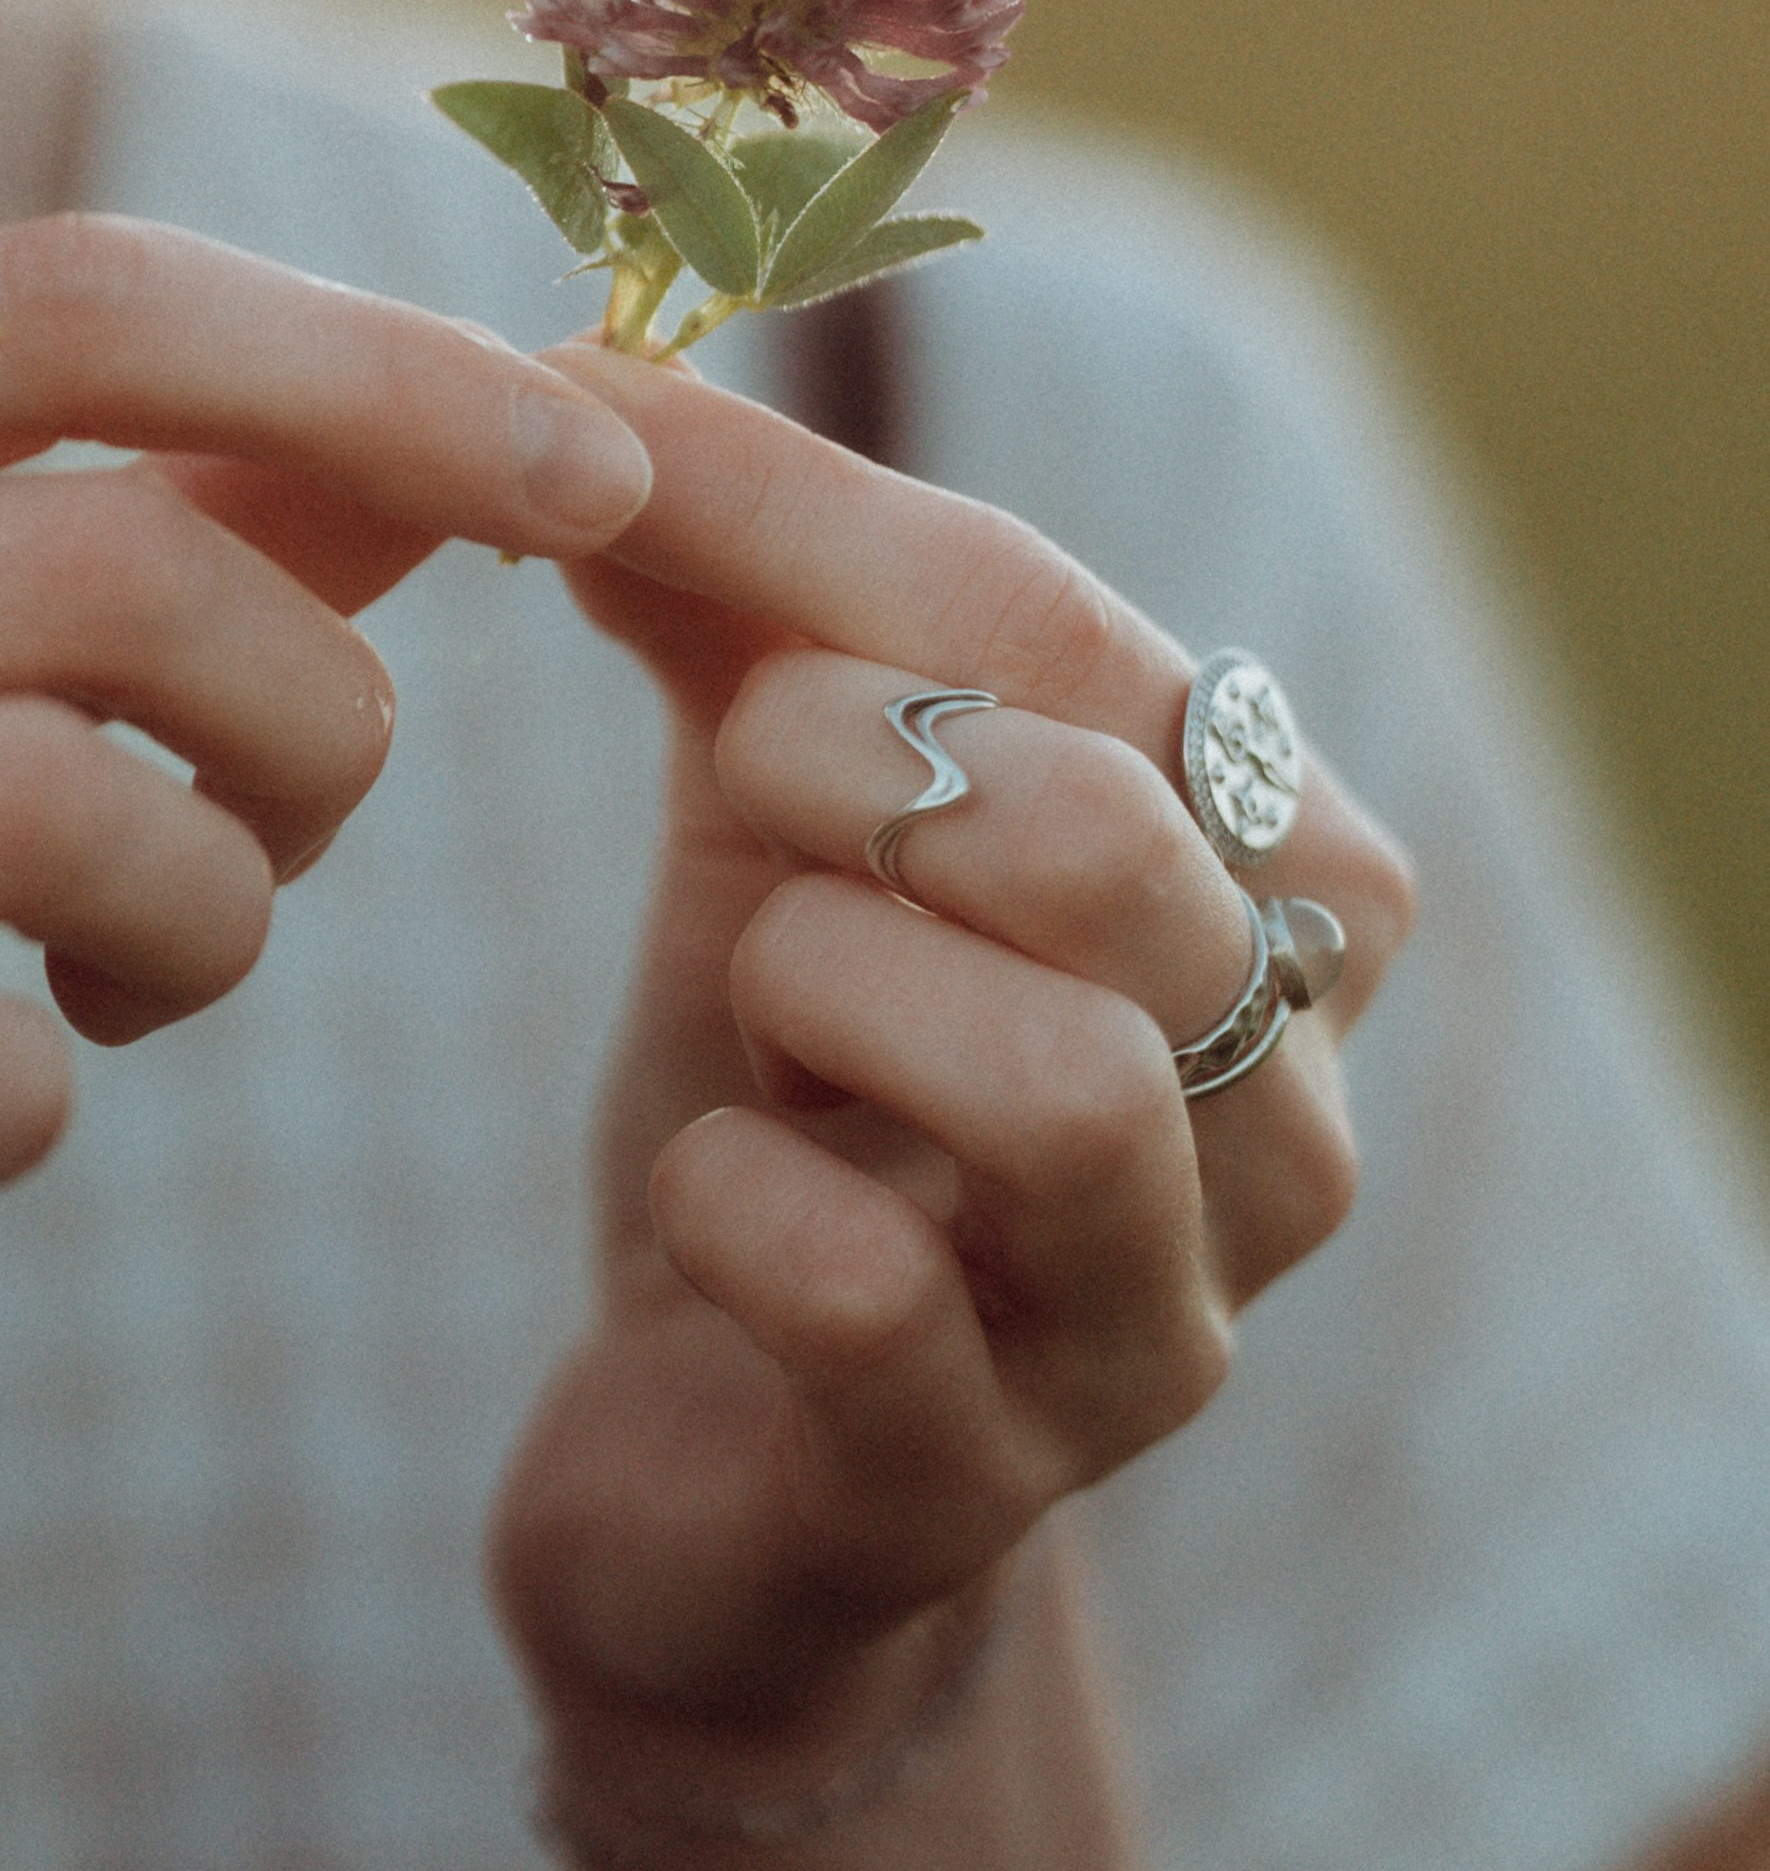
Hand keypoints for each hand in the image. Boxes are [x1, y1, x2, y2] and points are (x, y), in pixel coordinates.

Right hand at [0, 215, 650, 1803]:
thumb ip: (161, 509)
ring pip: (41, 806)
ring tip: (170, 955)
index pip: (73, 301)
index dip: (376, 370)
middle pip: (105, 567)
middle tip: (312, 805)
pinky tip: (22, 1091)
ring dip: (213, 906)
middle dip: (320, 708)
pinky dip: (37, 1096)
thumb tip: (485, 417)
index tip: (598, 470)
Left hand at [491, 345, 1411, 1815]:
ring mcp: (1160, 1321)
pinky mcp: (991, 1493)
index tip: (582, 414)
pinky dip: (732, 1200)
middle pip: (1106, 835)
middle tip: (724, 770)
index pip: (1068, 626)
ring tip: (759, 1003)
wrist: (719, 1456)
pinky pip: (871, 1300)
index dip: (798, 509)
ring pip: (1063, 1082)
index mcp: (1275, 887)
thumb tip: (598, 378)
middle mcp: (1289, 1107)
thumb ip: (730, 604)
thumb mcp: (776, 818)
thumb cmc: (790, 1084)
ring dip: (825, 987)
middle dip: (847, 761)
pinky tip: (705, 1195)